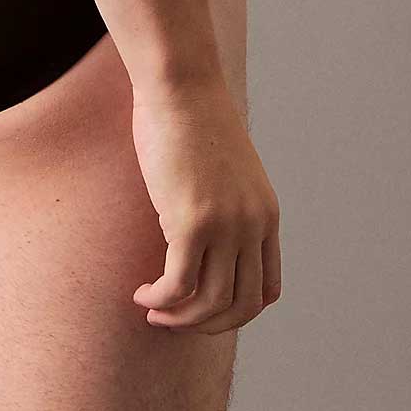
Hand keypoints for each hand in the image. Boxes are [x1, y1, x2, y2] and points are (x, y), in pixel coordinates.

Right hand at [130, 78, 281, 333]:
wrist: (181, 85)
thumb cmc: (192, 118)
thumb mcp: (223, 170)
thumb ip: (224, 205)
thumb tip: (201, 236)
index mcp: (266, 214)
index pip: (267, 290)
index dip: (235, 312)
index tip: (202, 308)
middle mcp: (253, 225)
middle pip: (240, 306)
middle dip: (205, 324)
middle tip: (173, 320)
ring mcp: (226, 226)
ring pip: (210, 303)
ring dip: (179, 318)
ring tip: (153, 310)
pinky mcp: (192, 222)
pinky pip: (178, 285)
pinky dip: (159, 300)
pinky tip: (142, 295)